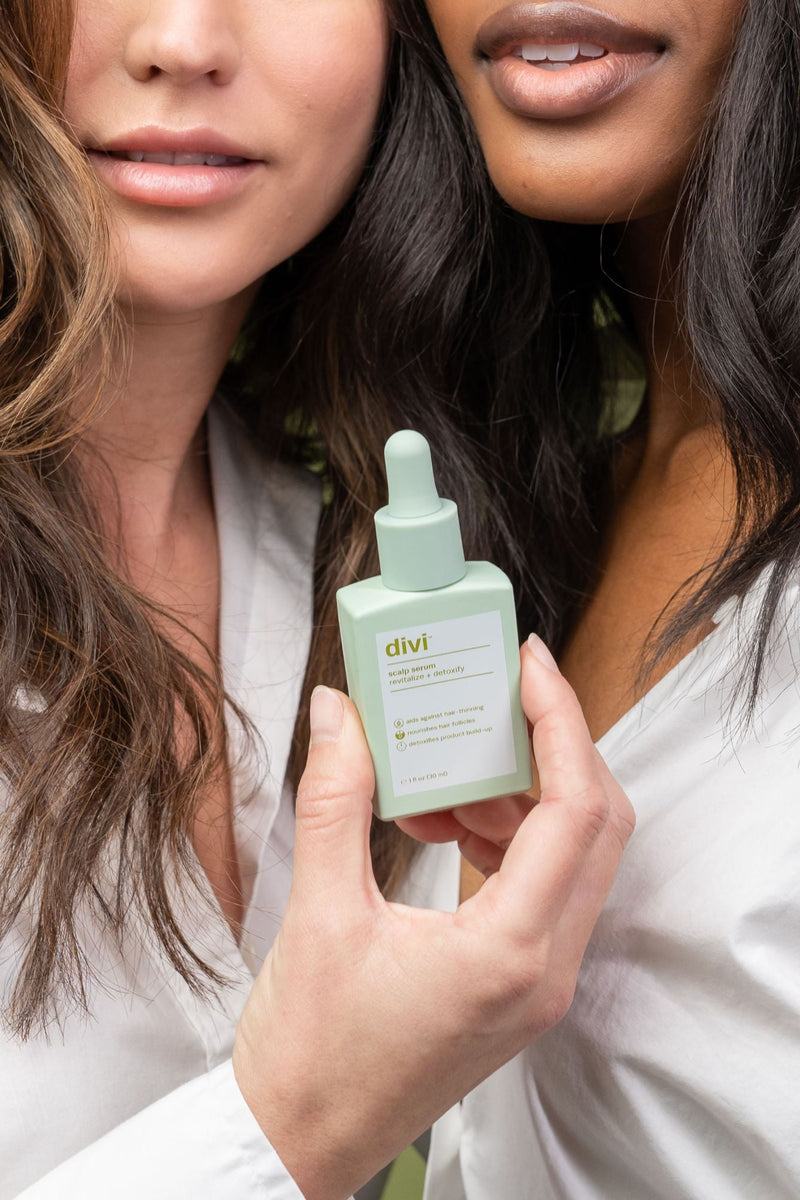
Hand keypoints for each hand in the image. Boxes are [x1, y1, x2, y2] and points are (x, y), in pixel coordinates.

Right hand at [233, 637, 633, 1199]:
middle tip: (500, 697)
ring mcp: (538, 981)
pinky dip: (504, 836)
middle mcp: (544, 970)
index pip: (575, 811)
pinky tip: (442, 821)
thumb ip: (335, 799)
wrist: (302, 1137)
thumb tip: (339, 714)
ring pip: (573, 854)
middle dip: (552, 747)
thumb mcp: (317, 912)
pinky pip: (540, 886)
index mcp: (509, 953)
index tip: (529, 668)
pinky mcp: (518, 982)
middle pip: (595, 826)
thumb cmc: (312, 1053)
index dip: (560, 723)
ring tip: (448, 769)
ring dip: (522, 795)